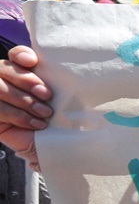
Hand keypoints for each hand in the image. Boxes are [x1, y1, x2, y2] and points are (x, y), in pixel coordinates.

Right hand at [0, 46, 50, 169]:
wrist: (54, 149)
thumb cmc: (60, 122)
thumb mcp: (60, 101)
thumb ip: (56, 82)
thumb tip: (67, 65)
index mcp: (23, 73)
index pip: (16, 55)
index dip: (21, 54)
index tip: (33, 62)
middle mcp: (5, 82)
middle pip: (4, 68)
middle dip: (25, 80)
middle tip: (47, 94)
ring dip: (25, 100)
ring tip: (46, 113)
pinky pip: (0, 109)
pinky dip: (19, 116)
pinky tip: (37, 124)